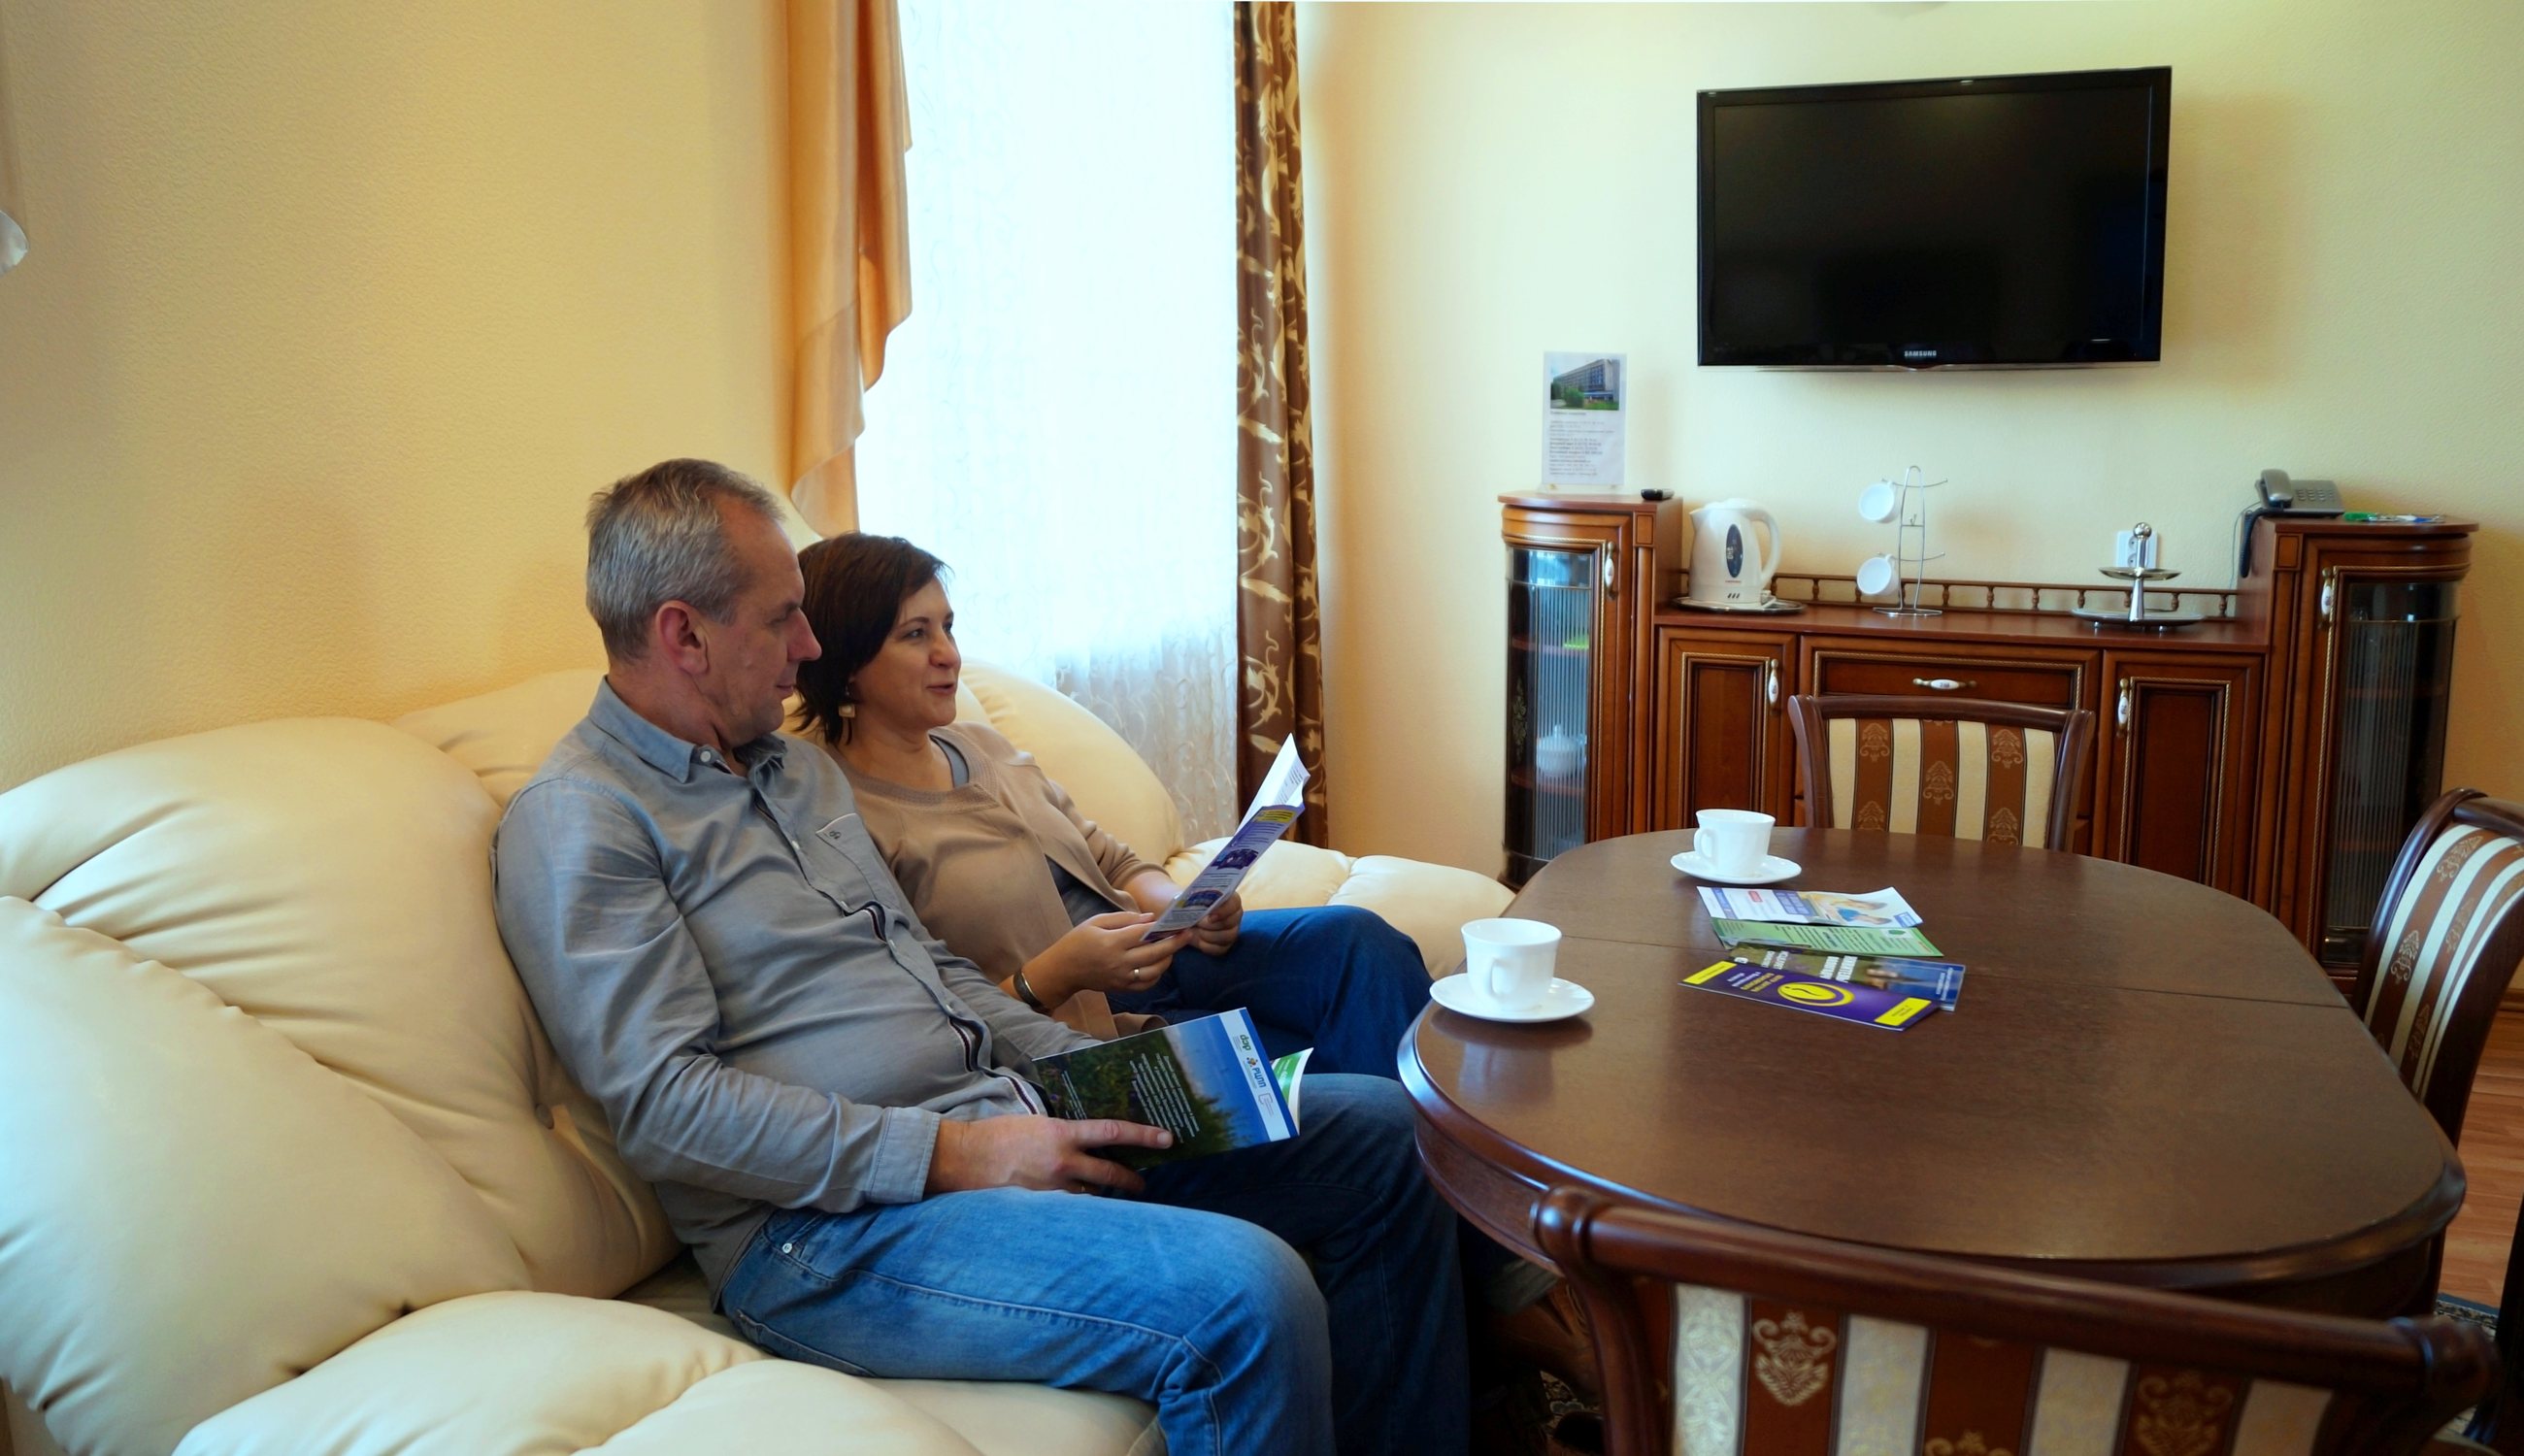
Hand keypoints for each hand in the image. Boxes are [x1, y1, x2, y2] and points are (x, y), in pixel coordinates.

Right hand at [926, 1115, 1170, 1195]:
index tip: (1168, 1139)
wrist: (963, 1158)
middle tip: (1144, 1184)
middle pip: (1111, 1174)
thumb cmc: (997, 1135)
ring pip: (1093, 1198)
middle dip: (1132, 1182)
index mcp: (1062, 1134)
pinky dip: (1079, 1210)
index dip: (1144, 1136)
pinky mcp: (1041, 1208)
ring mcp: (1052, 1189)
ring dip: (1105, 1199)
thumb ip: (1064, 1132)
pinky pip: (1070, 1211)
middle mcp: (1062, 1163)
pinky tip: (1083, 1215)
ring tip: (1114, 1202)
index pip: (1113, 1133)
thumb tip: (1088, 1138)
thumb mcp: (1036, 1123)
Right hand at [1026, 910, 1184, 1000]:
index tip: (1177, 922)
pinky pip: (1146, 984)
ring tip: (1174, 948)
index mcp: (1112, 943)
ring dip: (1168, 959)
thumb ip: (1125, 919)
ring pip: (1154, 971)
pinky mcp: (1122, 988)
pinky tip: (1160, 963)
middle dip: (1174, 943)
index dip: (1162, 928)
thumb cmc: (1078, 941)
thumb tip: (1150, 919)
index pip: (1143, 934)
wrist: (1064, 970)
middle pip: (1154, 953)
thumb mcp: (1096, 922)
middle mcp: (1119, 962)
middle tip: (1188, 934)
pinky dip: (1157, 974)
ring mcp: (1122, 978)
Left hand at [1188, 891, 1242, 955]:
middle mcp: (1234, 915)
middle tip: (1197, 923)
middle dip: (1211, 925)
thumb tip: (1184, 901)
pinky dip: (1206, 946)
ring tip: (1193, 930)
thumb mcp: (1188, 898)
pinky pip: (1219, 949)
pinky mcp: (1224, 945)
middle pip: (1230, 922)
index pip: (1234, 903)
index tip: (1209, 916)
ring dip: (1207, 935)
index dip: (1224, 910)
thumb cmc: (1188, 904)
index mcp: (1229, 899)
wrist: (1183, 917)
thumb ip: (1192, 899)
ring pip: (1226, 937)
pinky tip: (1195, 940)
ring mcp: (1231, 931)